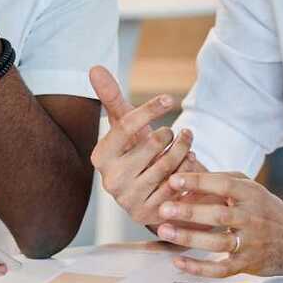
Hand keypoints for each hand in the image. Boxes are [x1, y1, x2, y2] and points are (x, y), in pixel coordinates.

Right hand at [89, 66, 199, 226]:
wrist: (148, 193)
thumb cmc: (135, 152)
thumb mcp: (125, 126)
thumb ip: (111, 98)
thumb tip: (95, 67)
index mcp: (100, 156)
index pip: (127, 124)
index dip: (151, 108)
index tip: (170, 98)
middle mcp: (110, 180)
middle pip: (154, 142)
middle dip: (172, 132)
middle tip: (179, 132)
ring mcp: (128, 200)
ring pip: (171, 163)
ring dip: (185, 148)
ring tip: (187, 142)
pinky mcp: (148, 214)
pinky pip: (179, 184)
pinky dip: (188, 170)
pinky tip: (187, 165)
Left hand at [156, 172, 282, 277]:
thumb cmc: (265, 209)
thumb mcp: (249, 188)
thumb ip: (219, 179)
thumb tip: (186, 168)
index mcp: (252, 194)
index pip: (224, 185)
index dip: (199, 182)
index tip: (174, 179)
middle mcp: (252, 218)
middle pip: (219, 215)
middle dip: (190, 212)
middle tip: (163, 209)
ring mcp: (251, 243)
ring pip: (218, 242)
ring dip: (190, 237)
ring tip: (165, 231)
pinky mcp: (248, 264)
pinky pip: (221, 269)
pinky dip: (199, 268)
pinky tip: (179, 262)